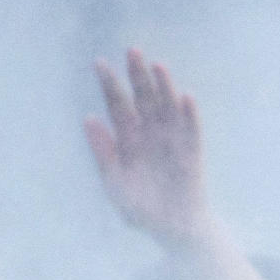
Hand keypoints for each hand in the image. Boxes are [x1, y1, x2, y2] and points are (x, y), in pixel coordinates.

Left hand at [86, 48, 213, 247]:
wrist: (171, 229)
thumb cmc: (140, 208)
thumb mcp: (113, 182)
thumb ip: (102, 152)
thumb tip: (88, 118)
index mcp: (127, 138)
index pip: (117, 104)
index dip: (109, 84)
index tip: (98, 63)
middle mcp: (150, 132)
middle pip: (143, 97)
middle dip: (137, 74)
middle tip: (131, 50)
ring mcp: (172, 139)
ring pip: (167, 106)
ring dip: (164, 86)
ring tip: (157, 66)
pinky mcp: (192, 151)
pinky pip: (191, 129)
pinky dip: (188, 114)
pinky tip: (184, 97)